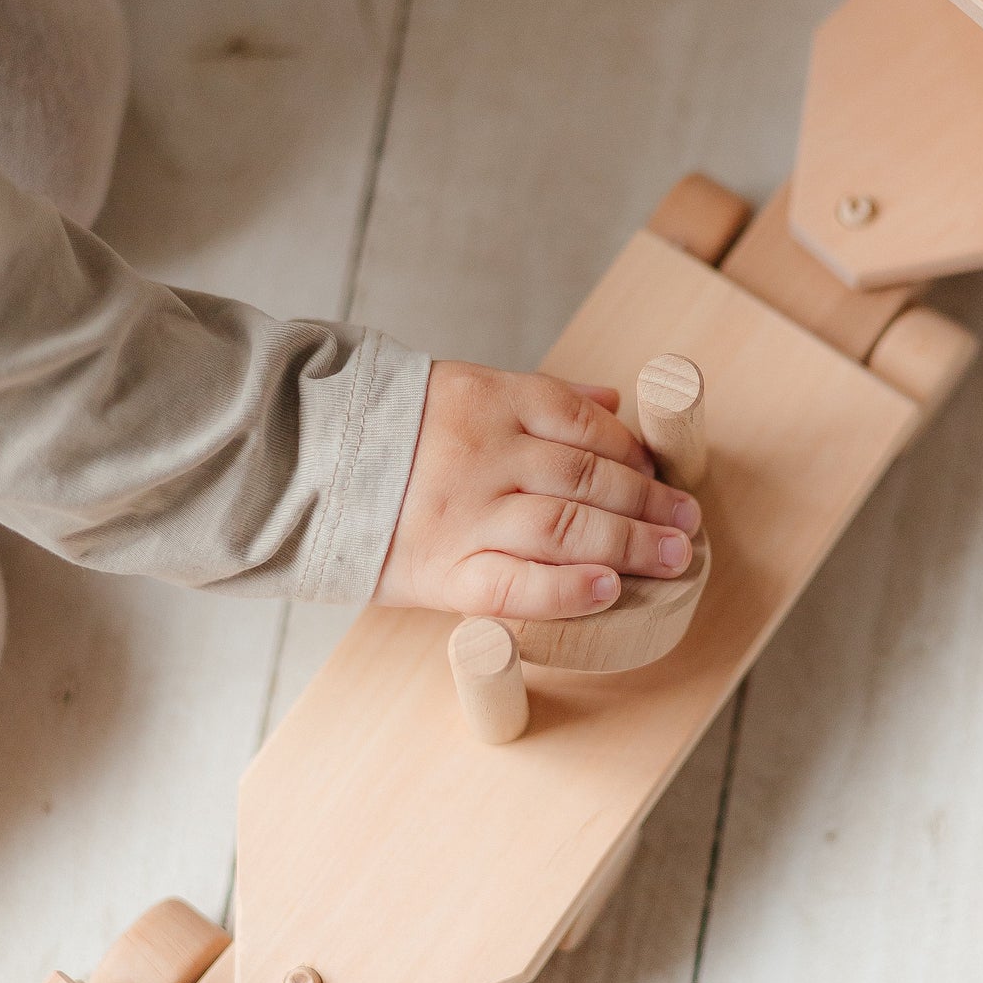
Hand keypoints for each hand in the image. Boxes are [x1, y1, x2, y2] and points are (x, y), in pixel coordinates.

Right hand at [376, 361, 701, 619]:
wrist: (295, 464)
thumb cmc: (385, 432)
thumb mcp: (460, 391)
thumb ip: (539, 399)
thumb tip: (615, 403)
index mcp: (490, 400)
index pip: (584, 423)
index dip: (633, 453)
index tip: (660, 474)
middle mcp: (484, 454)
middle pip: (589, 477)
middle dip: (648, 500)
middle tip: (687, 521)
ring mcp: (464, 513)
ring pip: (566, 526)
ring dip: (630, 543)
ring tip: (673, 555)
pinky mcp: (440, 570)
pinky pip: (515, 583)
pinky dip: (567, 589)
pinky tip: (608, 590)